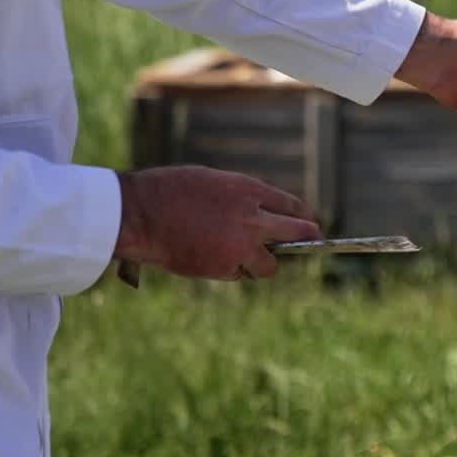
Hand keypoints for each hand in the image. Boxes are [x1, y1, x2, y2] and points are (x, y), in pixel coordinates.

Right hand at [113, 166, 320, 280]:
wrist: (140, 214)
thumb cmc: (167, 192)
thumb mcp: (210, 182)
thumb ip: (237, 199)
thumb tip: (255, 214)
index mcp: (247, 190)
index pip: (290, 205)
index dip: (302, 216)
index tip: (309, 223)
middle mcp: (252, 217)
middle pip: (296, 232)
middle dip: (307, 239)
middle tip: (315, 242)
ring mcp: (240, 245)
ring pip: (270, 265)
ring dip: (261, 264)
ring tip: (242, 259)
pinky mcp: (224, 267)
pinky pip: (239, 274)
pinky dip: (231, 271)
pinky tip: (211, 260)